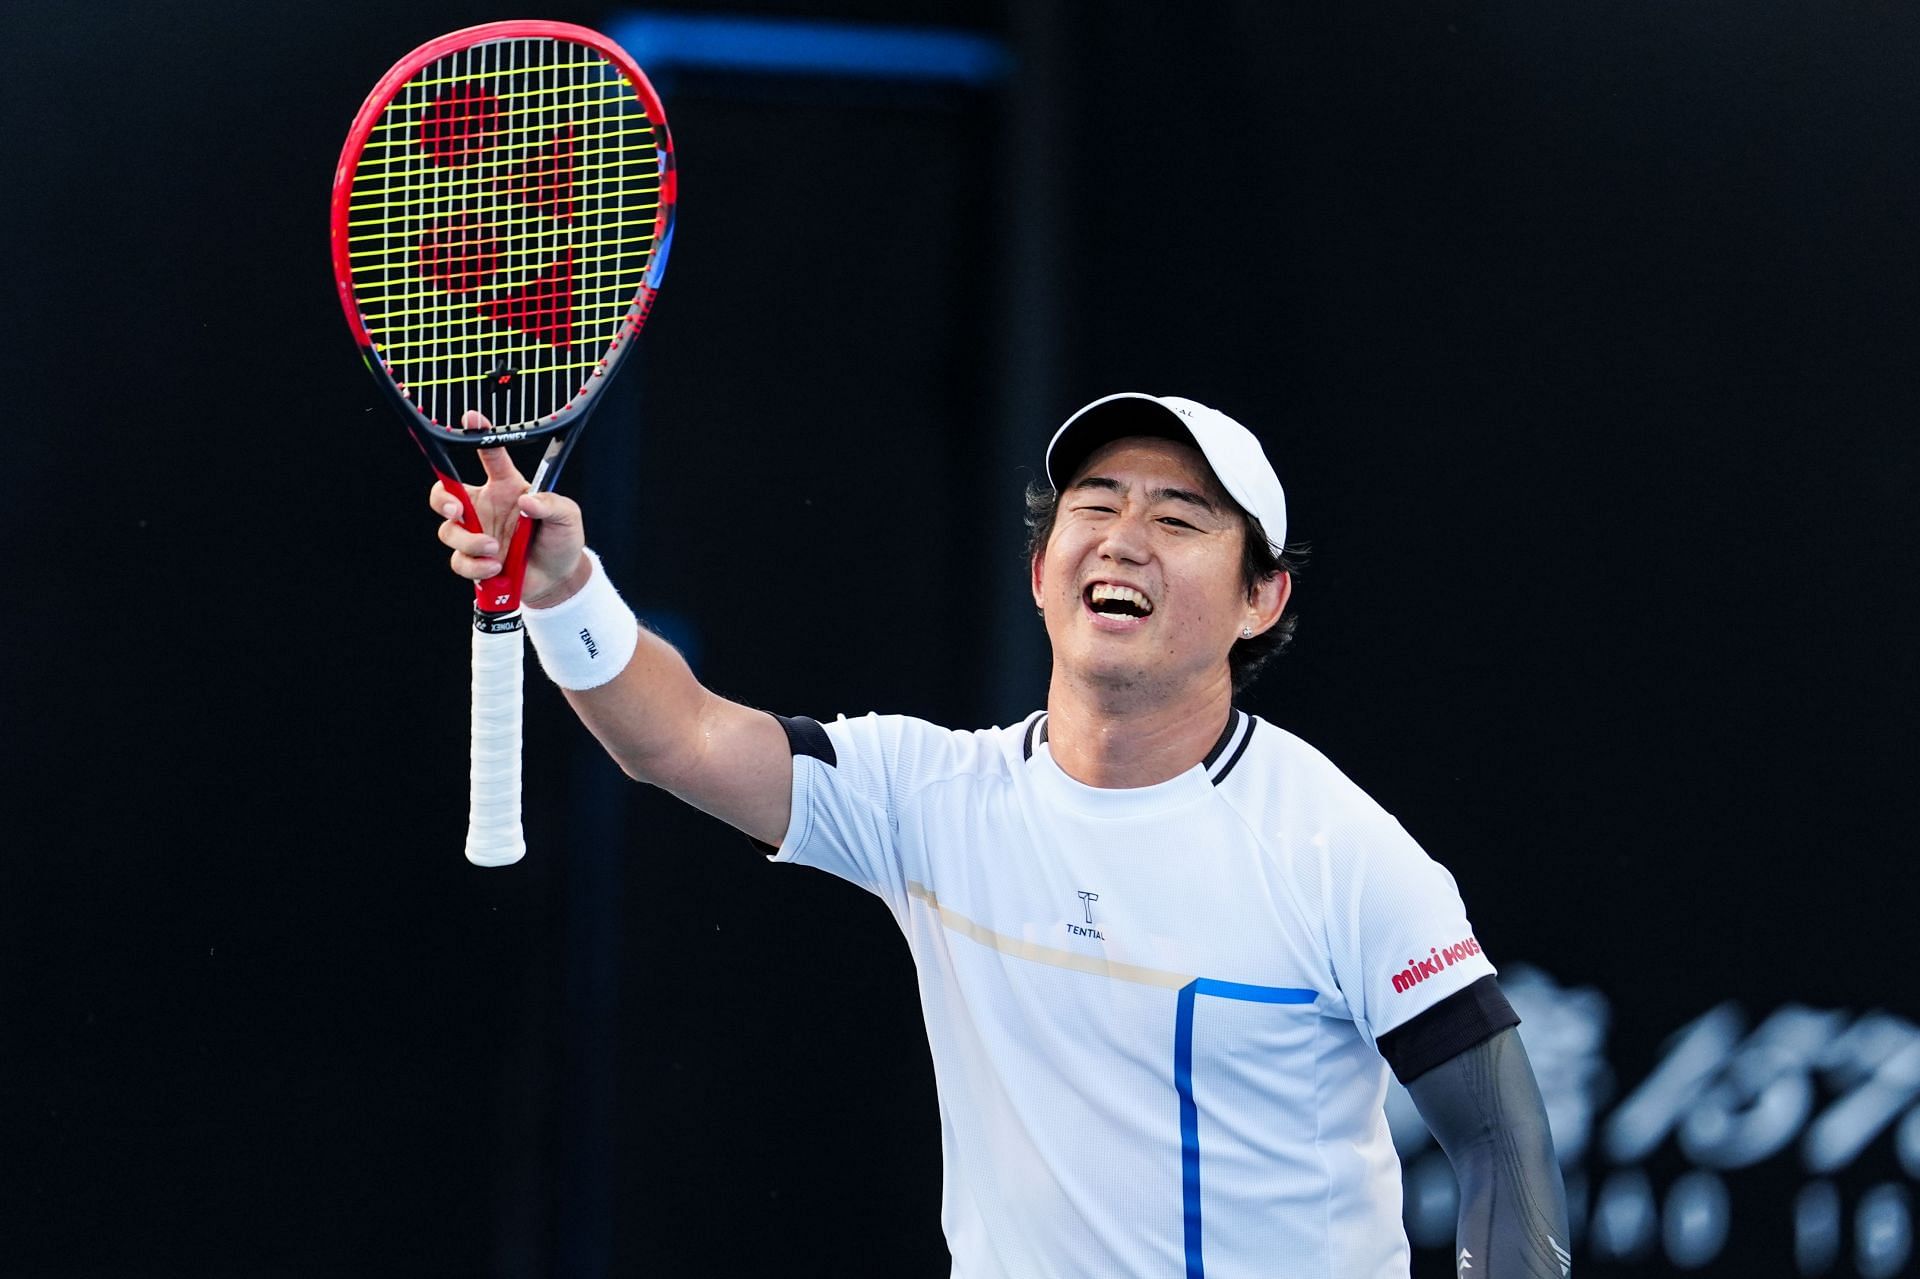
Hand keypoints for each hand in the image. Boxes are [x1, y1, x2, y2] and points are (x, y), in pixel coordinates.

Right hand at [430, 411, 590, 606]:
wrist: (559, 578)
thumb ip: (551, 505)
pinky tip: (495, 569)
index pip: (489, 455)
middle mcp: (485, 508)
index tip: (471, 418)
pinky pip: (459, 561)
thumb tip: (528, 502)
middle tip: (459, 511)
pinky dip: (476, 566)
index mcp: (506, 488)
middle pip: (444, 494)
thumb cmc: (561, 540)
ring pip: (449, 532)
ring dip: (470, 542)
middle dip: (444, 500)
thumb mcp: (567, 517)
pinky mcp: (474, 560)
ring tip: (496, 551)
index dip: (479, 435)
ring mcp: (476, 534)